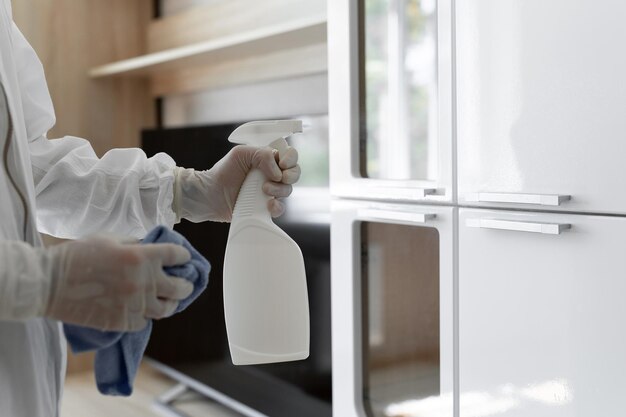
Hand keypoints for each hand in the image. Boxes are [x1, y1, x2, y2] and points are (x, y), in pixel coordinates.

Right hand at [43, 236, 193, 331]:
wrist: (49, 283)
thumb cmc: (77, 255)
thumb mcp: (109, 239)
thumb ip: (135, 244)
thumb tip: (152, 249)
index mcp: (142, 256)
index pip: (178, 256)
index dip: (183, 257)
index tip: (183, 259)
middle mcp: (144, 282)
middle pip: (181, 287)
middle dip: (185, 284)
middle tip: (183, 284)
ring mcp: (135, 304)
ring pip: (167, 309)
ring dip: (169, 303)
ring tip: (165, 300)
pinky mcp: (122, 322)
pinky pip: (144, 322)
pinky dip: (144, 316)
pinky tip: (140, 310)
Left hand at [174, 144, 300, 222]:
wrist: (210, 195)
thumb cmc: (224, 171)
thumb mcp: (241, 153)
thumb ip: (263, 155)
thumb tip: (278, 172)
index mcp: (268, 159)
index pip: (290, 155)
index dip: (291, 158)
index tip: (282, 163)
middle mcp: (272, 174)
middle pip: (294, 173)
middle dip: (291, 175)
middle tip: (279, 178)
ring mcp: (270, 191)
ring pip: (288, 190)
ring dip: (280, 190)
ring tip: (264, 189)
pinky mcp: (265, 207)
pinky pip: (280, 208)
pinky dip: (277, 207)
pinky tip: (268, 205)